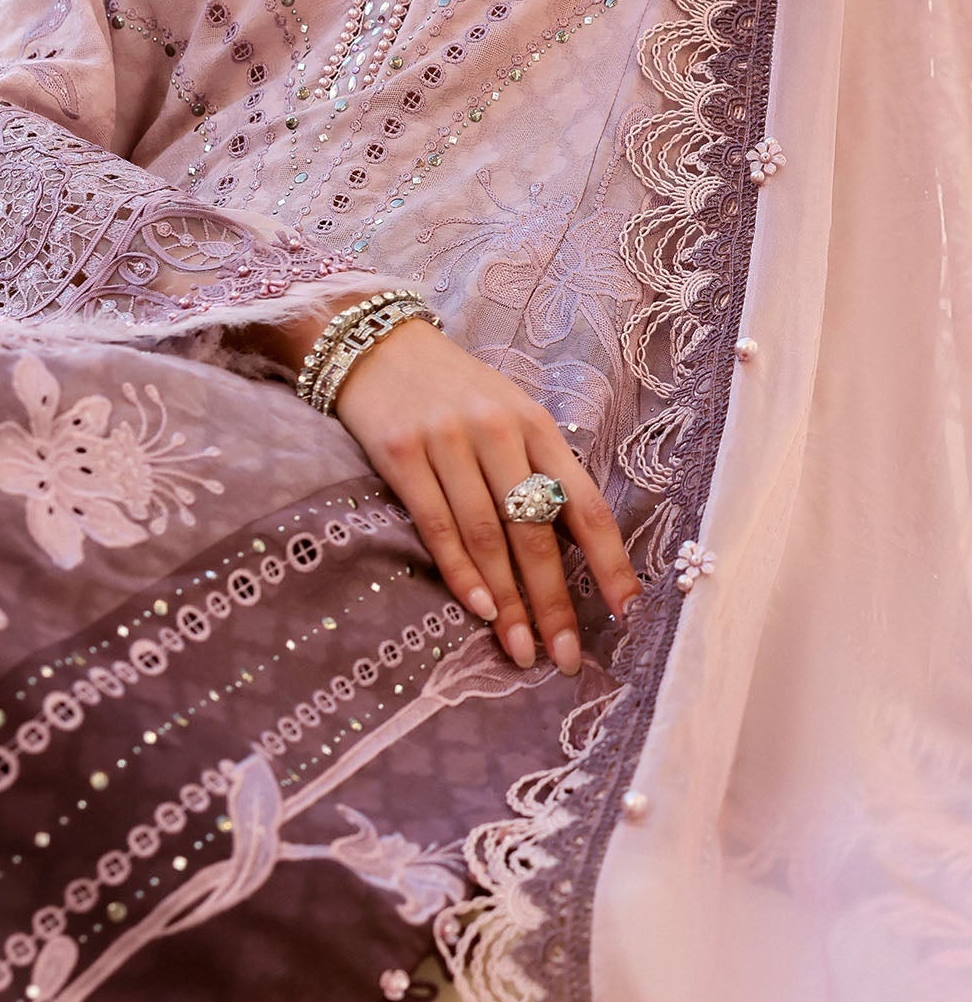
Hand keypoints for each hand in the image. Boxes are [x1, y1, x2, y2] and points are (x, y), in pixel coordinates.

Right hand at [330, 315, 638, 675]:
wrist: (375, 343)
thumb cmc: (452, 390)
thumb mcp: (509, 415)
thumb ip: (539, 472)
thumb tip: (574, 551)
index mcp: (537, 425)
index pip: (585, 505)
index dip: (610, 563)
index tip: (626, 614)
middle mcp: (497, 431)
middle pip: (536, 532)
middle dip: (554, 602)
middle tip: (565, 658)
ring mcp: (447, 441)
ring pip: (488, 536)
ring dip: (508, 602)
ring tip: (521, 651)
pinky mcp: (401, 453)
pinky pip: (437, 524)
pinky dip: (461, 572)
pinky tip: (480, 609)